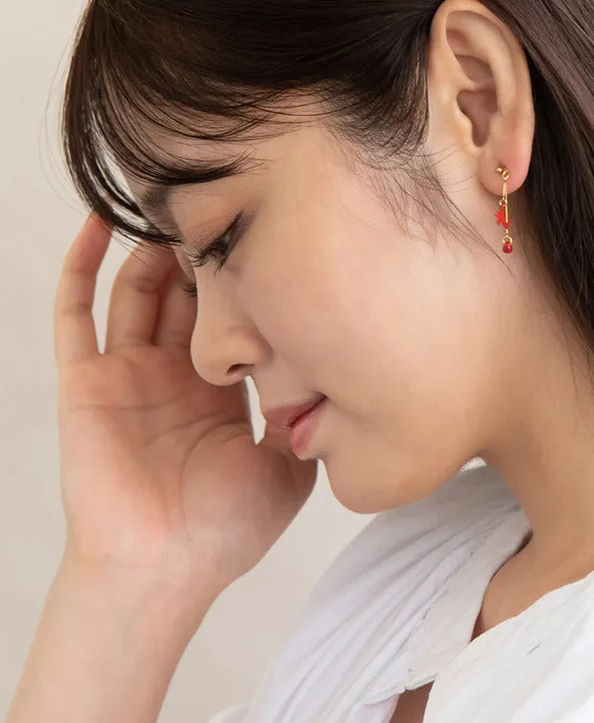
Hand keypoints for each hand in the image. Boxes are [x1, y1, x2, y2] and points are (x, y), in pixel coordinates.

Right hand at [51, 212, 317, 601]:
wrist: (165, 569)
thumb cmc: (226, 529)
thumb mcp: (288, 464)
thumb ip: (306, 418)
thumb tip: (340, 379)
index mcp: (220, 389)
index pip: (232, 316)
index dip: (248, 277)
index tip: (274, 232)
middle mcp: (174, 373)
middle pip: (186, 294)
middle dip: (204, 253)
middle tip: (228, 204)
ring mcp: (129, 373)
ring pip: (138, 291)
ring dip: (154, 248)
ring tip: (176, 202)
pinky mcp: (87, 381)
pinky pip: (75, 315)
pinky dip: (82, 266)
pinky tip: (100, 222)